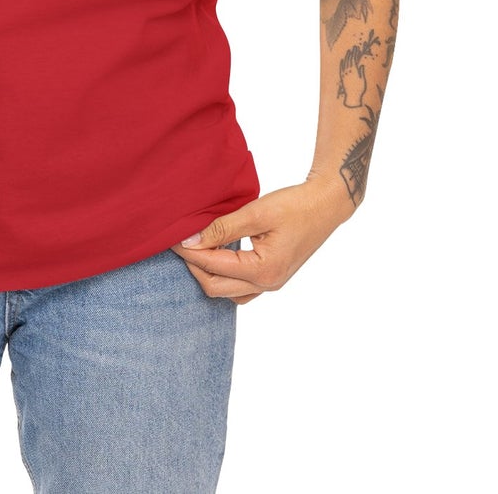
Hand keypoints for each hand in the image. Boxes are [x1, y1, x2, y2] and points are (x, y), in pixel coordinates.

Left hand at [170, 178, 352, 303]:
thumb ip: (222, 228)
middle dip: (194, 266)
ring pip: (227, 291)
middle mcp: (267, 284)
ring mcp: (271, 284)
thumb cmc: (295, 205)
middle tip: (179, 243)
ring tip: (196, 248)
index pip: (213, 267)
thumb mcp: (256, 213)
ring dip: (208, 273)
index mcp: (263, 271)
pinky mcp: (273, 276)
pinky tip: (217, 255)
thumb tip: (192, 239)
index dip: (189, 253)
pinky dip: (224, 275)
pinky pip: (241, 286)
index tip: (171, 238)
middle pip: (215, 288)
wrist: (326, 205)